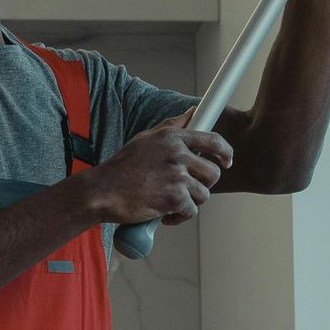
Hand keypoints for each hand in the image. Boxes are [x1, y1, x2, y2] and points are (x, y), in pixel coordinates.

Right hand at [85, 119, 234, 227]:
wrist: (103, 191)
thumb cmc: (122, 167)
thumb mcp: (146, 139)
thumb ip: (171, 126)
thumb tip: (192, 112)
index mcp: (172, 137)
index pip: (213, 141)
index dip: (225, 153)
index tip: (227, 161)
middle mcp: (177, 154)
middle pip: (213, 172)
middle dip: (204, 185)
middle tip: (188, 190)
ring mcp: (176, 176)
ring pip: (203, 194)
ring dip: (190, 202)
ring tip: (172, 203)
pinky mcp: (174, 198)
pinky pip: (190, 211)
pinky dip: (179, 217)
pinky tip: (165, 215)